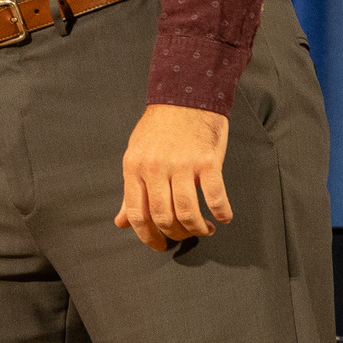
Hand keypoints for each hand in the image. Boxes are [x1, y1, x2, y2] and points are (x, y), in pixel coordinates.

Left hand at [114, 103, 231, 249]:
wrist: (186, 97)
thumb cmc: (159, 128)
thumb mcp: (136, 155)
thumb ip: (131, 191)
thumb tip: (120, 223)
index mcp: (133, 167)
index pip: (136, 213)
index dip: (147, 236)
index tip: (159, 246)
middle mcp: (155, 168)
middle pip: (163, 217)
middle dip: (175, 234)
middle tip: (184, 235)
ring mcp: (182, 165)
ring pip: (188, 213)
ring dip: (198, 229)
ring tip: (204, 229)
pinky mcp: (208, 161)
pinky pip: (215, 198)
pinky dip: (221, 214)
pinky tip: (222, 218)